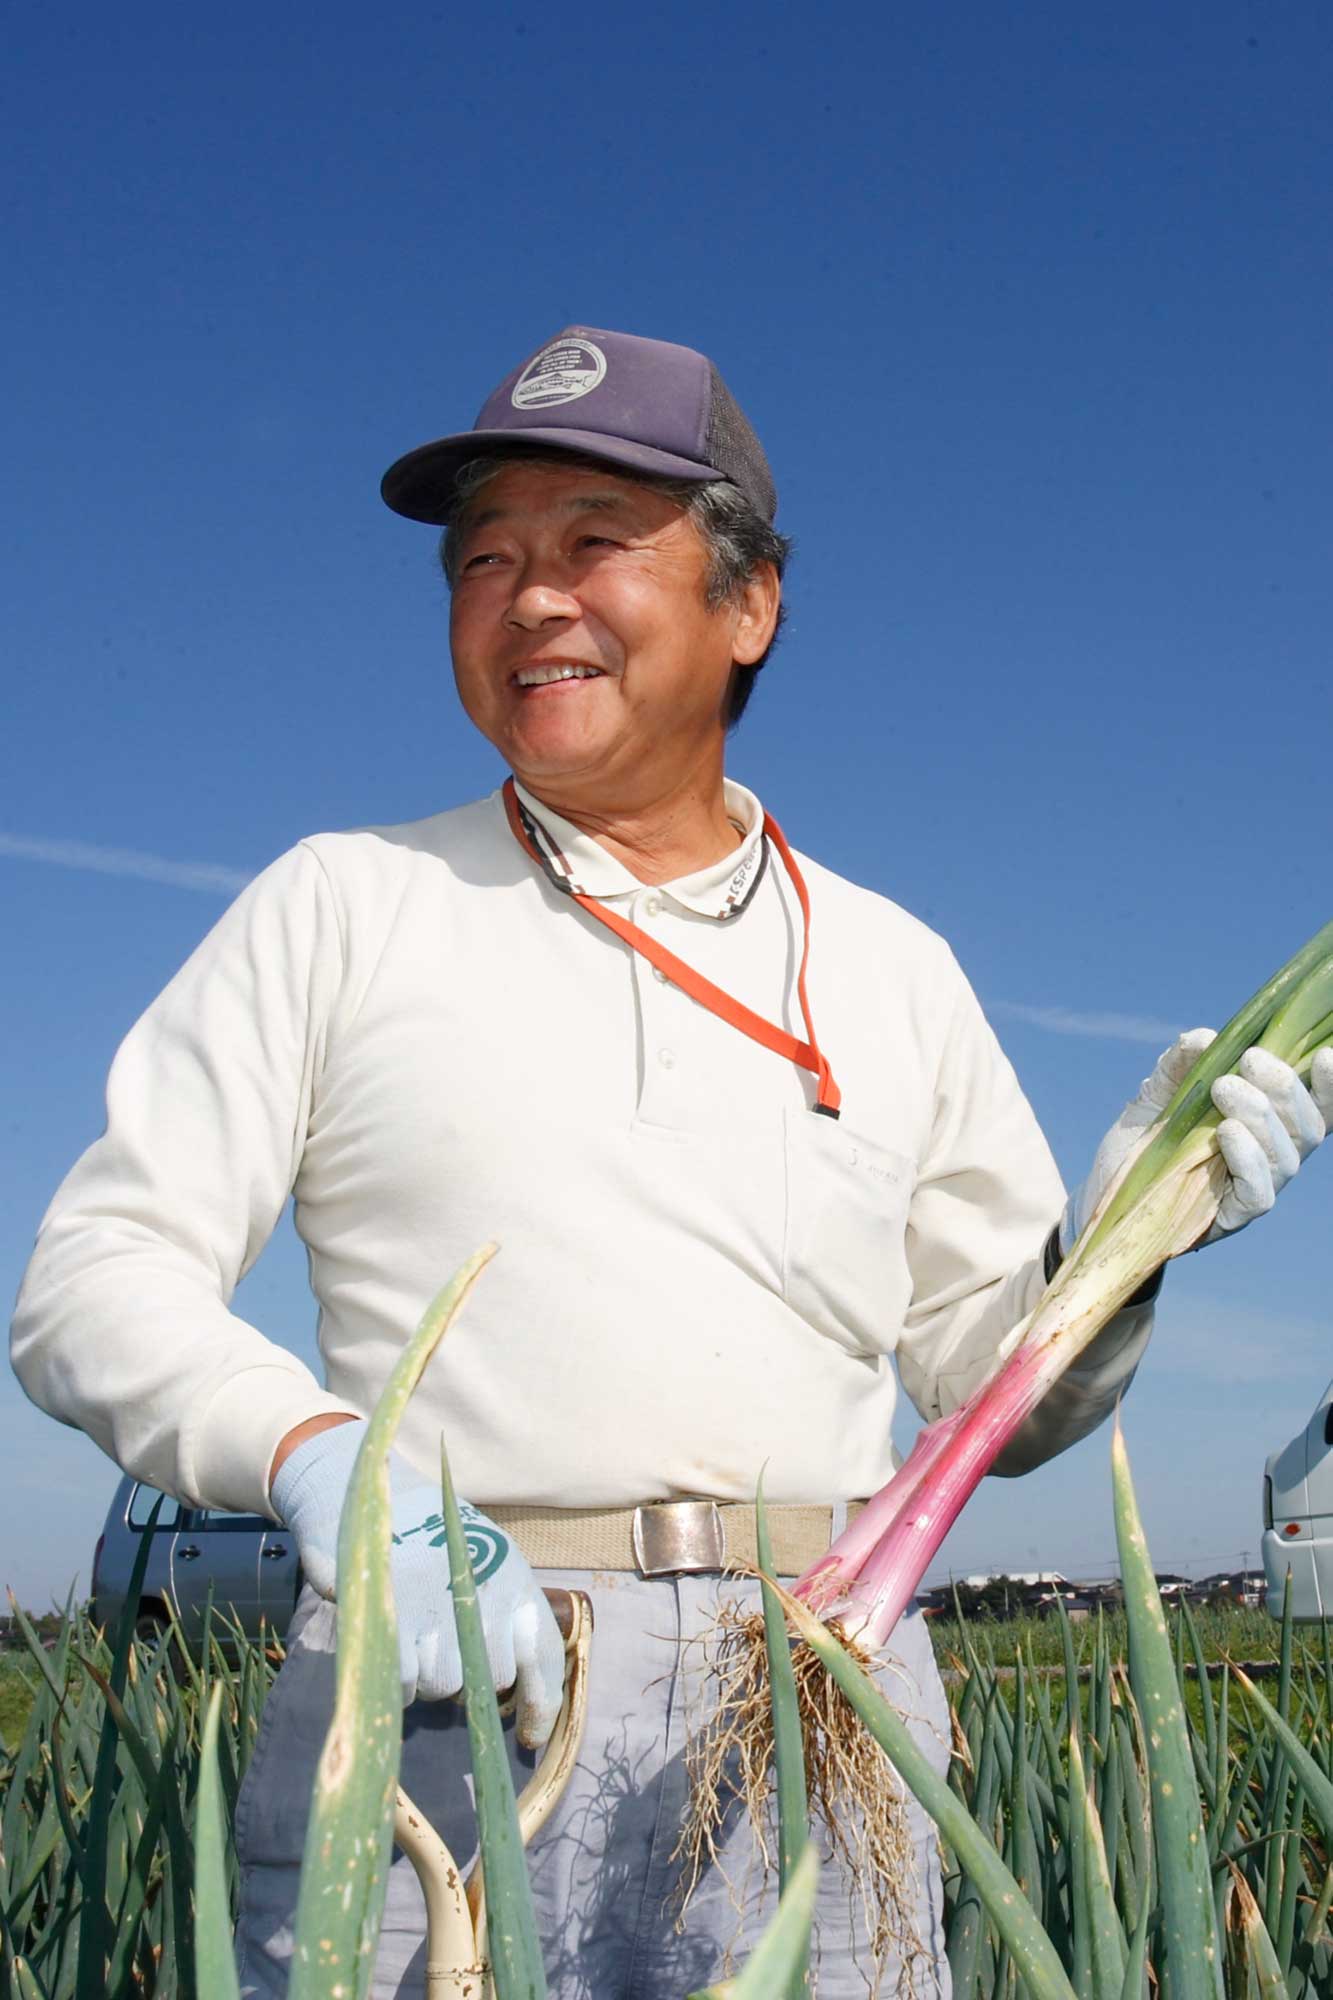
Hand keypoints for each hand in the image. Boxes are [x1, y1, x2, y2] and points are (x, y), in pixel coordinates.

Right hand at [270, 1420, 564, 1746]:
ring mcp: (436, 1608)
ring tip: (415, 1635)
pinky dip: (398, 1676)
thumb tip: (523, 1688)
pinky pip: (405, 1682)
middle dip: (470, 1682)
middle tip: (444, 1648)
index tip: (530, 1737)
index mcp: (513, 1579)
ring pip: (444, 1688)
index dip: (542, 1705)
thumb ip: (506, 1613)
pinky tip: (393, 1642)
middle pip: (491, 1683)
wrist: (372, 1490)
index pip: (543, 1657)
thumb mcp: (485, 1560)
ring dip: (429, 1678)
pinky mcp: (392, 1617)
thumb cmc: (433, 1534)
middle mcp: (483, 1596)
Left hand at [1063, 1031, 1332, 1254]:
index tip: (1325, 1055)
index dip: (1331, 1086)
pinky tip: (1226, 1133)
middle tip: (1249, 1060)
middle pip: (1308, 1127)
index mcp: (1265, 1126)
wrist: (1101, 1190)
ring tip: (1224, 1089)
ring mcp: (1252, 1189)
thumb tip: (1206, 1038)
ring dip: (1262, 1116)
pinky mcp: (1230, 1218)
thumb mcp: (1155, 1094)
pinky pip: (1259, 1195)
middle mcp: (1269, 1158)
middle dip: (1285, 1087)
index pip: (1317, 1108)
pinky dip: (1249, 1160)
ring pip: (1287, 1157)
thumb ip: (1180, 1063)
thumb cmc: (1139, 1141)